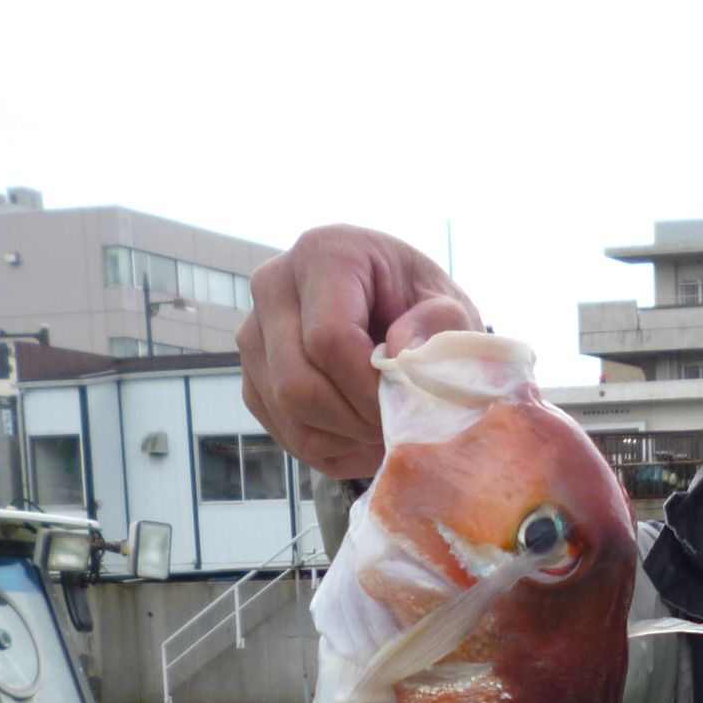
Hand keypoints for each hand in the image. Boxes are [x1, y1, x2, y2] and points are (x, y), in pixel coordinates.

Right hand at [237, 226, 479, 479]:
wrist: (394, 309)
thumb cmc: (424, 306)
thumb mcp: (450, 307)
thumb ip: (439, 326)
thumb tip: (400, 355)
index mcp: (324, 254)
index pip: (330, 339)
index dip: (370, 388)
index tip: (407, 406)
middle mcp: (273, 287)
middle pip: (296, 384)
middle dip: (355, 420)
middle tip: (397, 426)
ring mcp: (253, 334)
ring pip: (288, 414)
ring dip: (346, 439)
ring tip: (385, 428)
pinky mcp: (253, 376)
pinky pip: (286, 434)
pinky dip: (333, 448)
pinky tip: (364, 434)